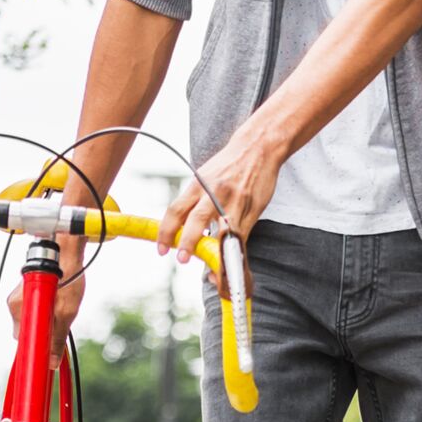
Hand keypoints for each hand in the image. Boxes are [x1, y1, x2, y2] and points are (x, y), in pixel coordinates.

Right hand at [8, 238, 86, 346]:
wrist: (67, 252)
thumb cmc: (68, 277)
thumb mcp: (66, 312)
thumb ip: (57, 338)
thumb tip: (52, 363)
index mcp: (18, 308)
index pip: (22, 340)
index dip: (36, 347)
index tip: (47, 354)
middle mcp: (14, 303)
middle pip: (26, 331)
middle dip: (43, 332)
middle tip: (61, 322)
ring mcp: (19, 298)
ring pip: (31, 321)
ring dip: (46, 320)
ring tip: (62, 306)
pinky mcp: (26, 293)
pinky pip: (34, 311)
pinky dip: (45, 311)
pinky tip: (58, 301)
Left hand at [160, 124, 286, 269]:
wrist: (259, 148)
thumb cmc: (230, 164)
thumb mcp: (206, 177)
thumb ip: (196, 200)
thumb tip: (185, 228)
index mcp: (198, 185)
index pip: (176, 210)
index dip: (166, 231)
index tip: (162, 250)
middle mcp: (214, 194)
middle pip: (196, 220)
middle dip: (188, 242)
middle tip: (181, 260)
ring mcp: (234, 203)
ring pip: (223, 233)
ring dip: (216, 255)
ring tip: (213, 274)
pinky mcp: (251, 211)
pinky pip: (241, 237)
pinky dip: (235, 253)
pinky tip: (231, 264)